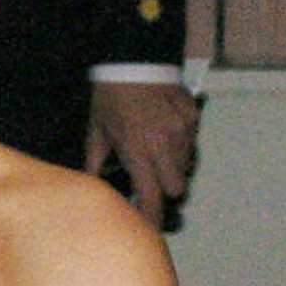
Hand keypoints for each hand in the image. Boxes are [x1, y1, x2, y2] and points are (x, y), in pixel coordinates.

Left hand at [86, 81, 199, 228]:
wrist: (131, 58)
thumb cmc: (109, 96)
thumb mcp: (96, 131)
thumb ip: (95, 164)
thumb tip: (92, 187)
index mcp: (136, 150)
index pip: (151, 197)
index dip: (152, 218)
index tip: (149, 227)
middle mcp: (163, 144)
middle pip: (177, 189)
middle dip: (166, 190)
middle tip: (152, 181)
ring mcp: (182, 130)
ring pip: (187, 166)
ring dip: (174, 167)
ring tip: (156, 149)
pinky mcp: (193, 116)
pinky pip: (192, 142)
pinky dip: (182, 144)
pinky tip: (165, 130)